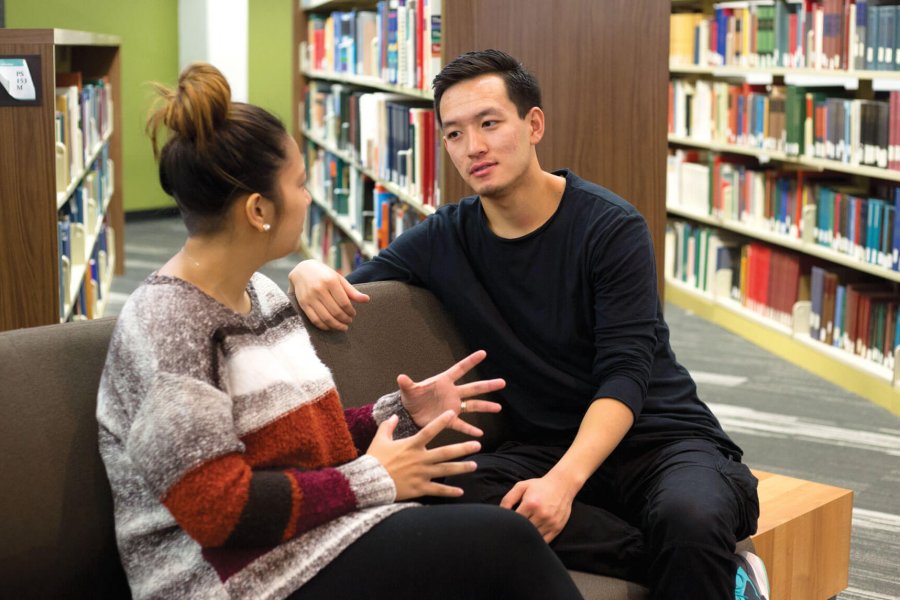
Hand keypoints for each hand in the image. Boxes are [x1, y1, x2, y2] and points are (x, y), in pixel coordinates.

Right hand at [288, 260, 368, 330]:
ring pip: (325, 318)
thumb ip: (352, 291)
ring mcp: (310, 298)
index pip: (344, 302)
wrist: (302, 270)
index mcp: (330, 281)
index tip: (353, 314)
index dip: (350, 311)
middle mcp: (319, 289)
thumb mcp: (339, 279)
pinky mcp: (303, 304)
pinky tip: (330, 326)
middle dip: (345, 319)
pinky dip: (324, 326)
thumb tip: (367, 300)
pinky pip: (315, 320)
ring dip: (336, 326)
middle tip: (349, 321)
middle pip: (335, 312)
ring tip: (343, 327)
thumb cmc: (324, 275)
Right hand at [367, 410, 481, 499]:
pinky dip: (449, 491)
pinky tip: (461, 491)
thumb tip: (395, 416)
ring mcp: (421, 474)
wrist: (369, 482)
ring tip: (474, 465)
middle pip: (445, 452)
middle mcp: (420, 459)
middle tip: (478, 445)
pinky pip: (437, 490)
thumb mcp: (380, 439)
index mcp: (411, 445)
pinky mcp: (420, 488)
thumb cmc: (374, 460)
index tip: (452, 413)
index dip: (441, 421)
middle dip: (462, 449)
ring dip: (461, 468)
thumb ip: (388, 426)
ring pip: (445, 470)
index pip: (429, 430)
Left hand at [398, 350, 503, 436]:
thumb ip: (407, 384)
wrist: (408, 414)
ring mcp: (452, 406)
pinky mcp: (448, 420)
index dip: (471, 361)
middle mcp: (452, 393)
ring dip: (485, 407)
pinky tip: (479, 435)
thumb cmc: (410, 398)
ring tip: (498, 407)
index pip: (460, 369)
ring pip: (472, 405)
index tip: (483, 353)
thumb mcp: (409, 390)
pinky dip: (469, 429)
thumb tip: (401, 377)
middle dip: (487, 385)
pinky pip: (461, 424)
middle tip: (502, 382)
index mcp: (443, 381)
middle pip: (473, 388)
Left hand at [500, 473, 576, 542]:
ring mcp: (550, 522)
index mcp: (531, 504)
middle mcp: (542, 514)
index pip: (515, 521)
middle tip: (511, 533)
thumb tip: (499, 513)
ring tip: (521, 535)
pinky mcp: (557, 528)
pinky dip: (537, 541)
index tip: (505, 526)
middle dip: (517, 532)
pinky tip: (532, 537)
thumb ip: (508, 499)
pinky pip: (544, 541)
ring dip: (527, 537)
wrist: (562, 484)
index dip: (509, 525)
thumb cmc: (539, 486)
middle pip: (524, 531)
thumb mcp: (521, 487)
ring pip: (534, 537)